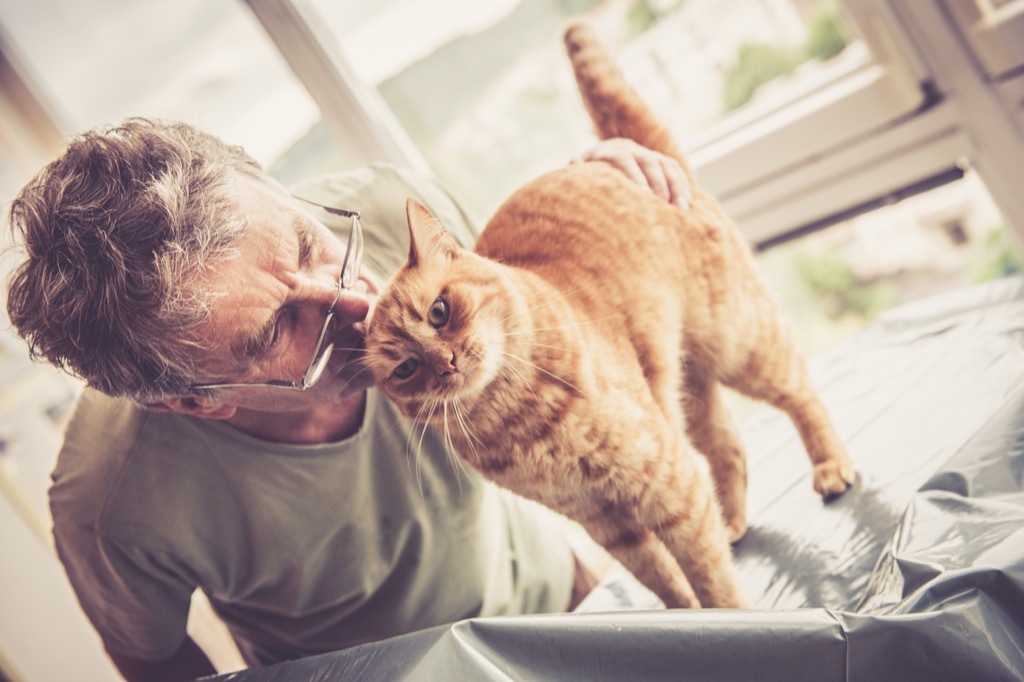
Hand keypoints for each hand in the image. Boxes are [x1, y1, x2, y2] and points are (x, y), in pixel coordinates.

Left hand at [573, 137, 691, 209]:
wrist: (593, 168)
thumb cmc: (583, 182)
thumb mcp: (576, 178)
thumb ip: (577, 172)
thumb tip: (574, 162)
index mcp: (608, 151)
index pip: (624, 158)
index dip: (634, 175)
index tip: (643, 195)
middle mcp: (629, 148)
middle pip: (649, 160)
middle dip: (658, 183)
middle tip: (664, 206)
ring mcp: (645, 153)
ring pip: (666, 164)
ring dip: (676, 187)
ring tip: (681, 210)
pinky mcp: (657, 162)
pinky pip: (674, 170)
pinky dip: (682, 185)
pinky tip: (686, 205)